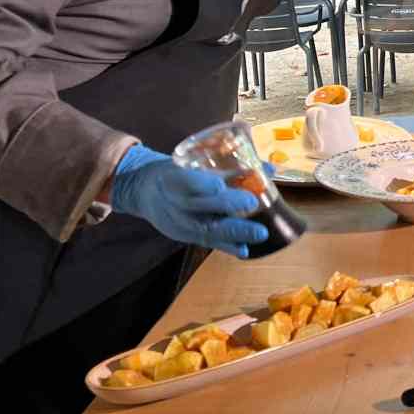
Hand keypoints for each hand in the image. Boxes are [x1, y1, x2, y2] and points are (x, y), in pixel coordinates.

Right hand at [110, 145, 268, 257]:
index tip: (219, 185)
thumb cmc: (178, 172)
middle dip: (225, 204)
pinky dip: (226, 247)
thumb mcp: (192, 162)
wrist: (144, 191)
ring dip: (233, 231)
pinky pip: (206, 242)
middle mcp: (173, 201)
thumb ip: (228, 167)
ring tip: (259, 233)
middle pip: (197, 206)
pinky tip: (244, 251)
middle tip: (251, 202)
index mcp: (172, 177)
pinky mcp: (184, 235)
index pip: (185, 181)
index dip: (201, 184)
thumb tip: (269, 169)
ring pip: (204, 228)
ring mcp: (178, 221)